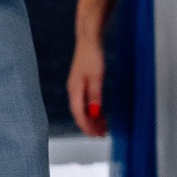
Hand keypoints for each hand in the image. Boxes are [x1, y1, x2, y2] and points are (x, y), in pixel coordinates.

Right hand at [66, 20, 107, 134]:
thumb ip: (95, 96)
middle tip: (101, 135)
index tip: (95, 134)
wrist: (89, 41)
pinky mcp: (82, 84)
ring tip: (103, 128)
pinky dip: (93, 110)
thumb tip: (94, 113)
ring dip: (92, 120)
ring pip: (83, 109)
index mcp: (75, 90)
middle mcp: (74, 91)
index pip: (79, 114)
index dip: (87, 126)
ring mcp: (77, 88)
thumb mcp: (96, 77)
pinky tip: (100, 115)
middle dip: (90, 126)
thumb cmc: (92, 57)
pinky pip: (86, 102)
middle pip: (80, 114)